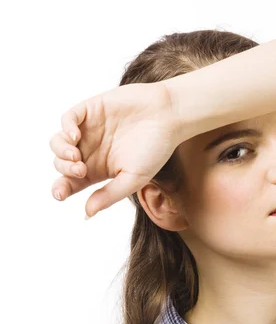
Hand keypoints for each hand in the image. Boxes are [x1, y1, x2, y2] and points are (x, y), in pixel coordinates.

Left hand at [49, 82, 179, 218]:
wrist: (168, 117)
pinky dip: (66, 128)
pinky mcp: (90, 110)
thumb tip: (87, 213)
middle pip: (62, 164)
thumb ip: (110, 195)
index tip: (60, 194)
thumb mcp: (134, 178)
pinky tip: (75, 136)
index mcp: (99, 170)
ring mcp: (89, 131)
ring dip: (61, 152)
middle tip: (82, 171)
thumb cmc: (156, 148)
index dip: (62, 188)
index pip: (72, 182)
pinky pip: (67, 119)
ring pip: (58, 143)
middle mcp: (90, 151)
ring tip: (76, 156)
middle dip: (65, 170)